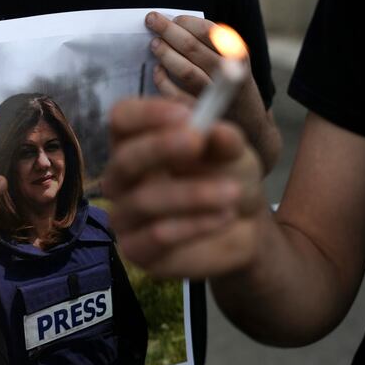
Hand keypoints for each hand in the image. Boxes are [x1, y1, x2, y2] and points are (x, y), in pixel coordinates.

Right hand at [103, 98, 266, 278]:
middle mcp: (122, 177)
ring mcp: (125, 215)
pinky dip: (195, 225)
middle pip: (123, 159)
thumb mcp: (235, 153)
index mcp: (137, 140)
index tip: (186, 115)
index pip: (122, 119)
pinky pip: (157, 236)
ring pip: (144, 200)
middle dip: (160, 148)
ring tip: (233, 193)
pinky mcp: (137, 250)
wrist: (243, 226)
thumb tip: (213, 130)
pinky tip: (225, 217)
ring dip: (193, 194)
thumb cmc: (226, 176)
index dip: (147, 114)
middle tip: (197, 142)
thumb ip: (224, 139)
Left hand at [145, 12, 229, 105]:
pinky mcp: (199, 109)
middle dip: (168, 31)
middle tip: (152, 21)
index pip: (207, 31)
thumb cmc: (228, 78)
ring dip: (166, 54)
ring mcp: (212, 93)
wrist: (245, 114)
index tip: (173, 19)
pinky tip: (158, 71)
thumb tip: (173, 27)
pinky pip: (176, 95)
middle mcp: (226, 72)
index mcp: (234, 53)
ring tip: (155, 44)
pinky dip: (163, 81)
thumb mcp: (229, 56)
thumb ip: (207, 42)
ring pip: (185, 71)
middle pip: (192, 47)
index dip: (186, 22)